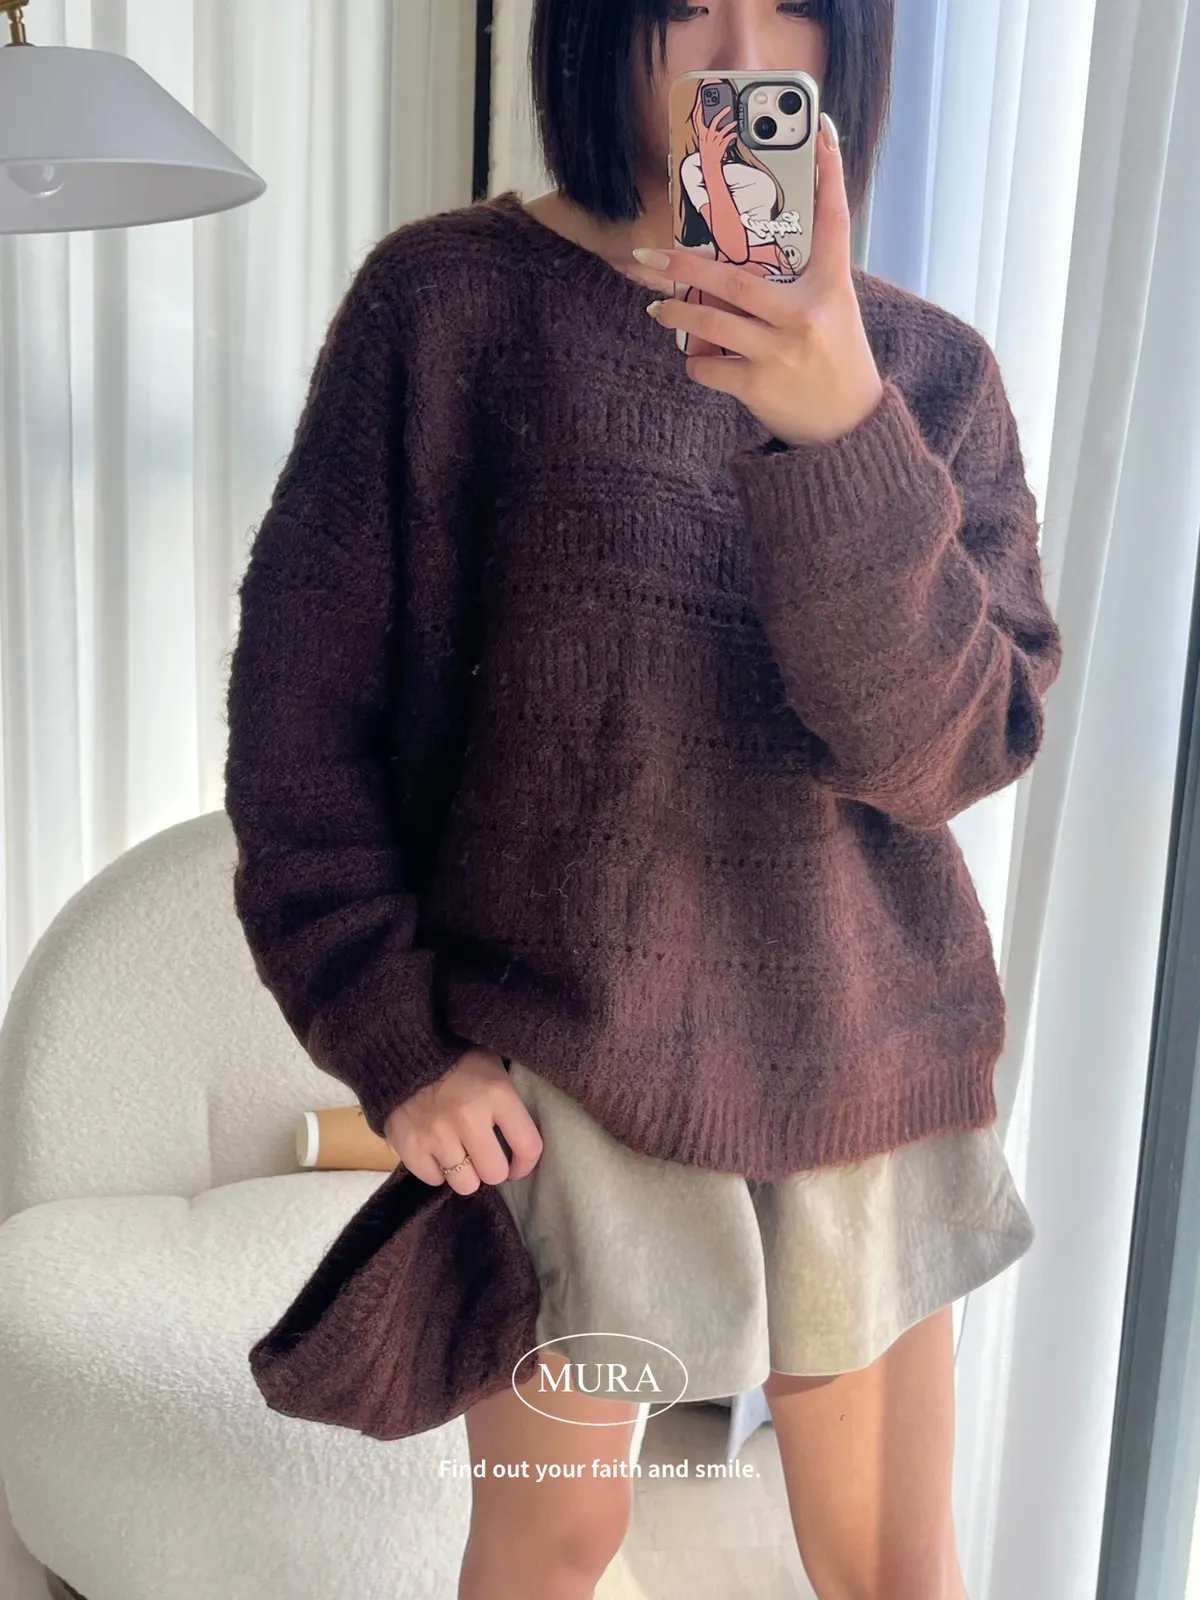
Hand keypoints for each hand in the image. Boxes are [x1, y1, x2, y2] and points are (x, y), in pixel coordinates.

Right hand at [382, 1047, 542, 1193]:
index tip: (517, 1165)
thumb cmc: (455, 1057)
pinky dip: (436, 1170)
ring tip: (459, 1155)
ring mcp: (437, 1134)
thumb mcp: (492, 1065)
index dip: (525, 1163)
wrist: (401, 1049)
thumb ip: (509, 1098)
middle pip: (494, 1173)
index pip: (528, 1146)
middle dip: (492, 1168)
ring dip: (464, 1173)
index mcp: (496, 1094)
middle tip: (483, 1157)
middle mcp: (469, 1118)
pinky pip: (433, 1179)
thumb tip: (522, 1136)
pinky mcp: (409, 1146)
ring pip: (465, 1184)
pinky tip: (436, 1151)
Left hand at [631, 114, 884, 447]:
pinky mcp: (760, 385)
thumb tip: (742, 257)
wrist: (849, 430)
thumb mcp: (833, 313)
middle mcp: (806, 313)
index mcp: (832, 287)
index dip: (830, 173)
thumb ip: (798, 283)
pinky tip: (698, 360)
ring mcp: (781, 351)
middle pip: (734, 277)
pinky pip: (708, 366)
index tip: (821, 130)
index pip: (834, 220)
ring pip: (710, 322)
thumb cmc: (834, 361)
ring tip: (658, 308)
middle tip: (651, 255)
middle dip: (684, 265)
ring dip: (676, 315)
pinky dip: (697, 363)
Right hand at [695, 96, 736, 164]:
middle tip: (728, 108)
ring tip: (735, 122)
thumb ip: (709, 131)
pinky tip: (735, 134)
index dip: (699, 109)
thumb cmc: (707, 154)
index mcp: (701, 135)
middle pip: (713, 122)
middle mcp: (707, 137)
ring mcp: (713, 142)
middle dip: (721, 114)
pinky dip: (732, 136)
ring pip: (722, 130)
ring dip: (730, 125)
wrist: (709, 166)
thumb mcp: (704, 141)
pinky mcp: (719, 147)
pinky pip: (727, 139)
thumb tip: (717, 122)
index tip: (701, 100)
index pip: (697, 119)